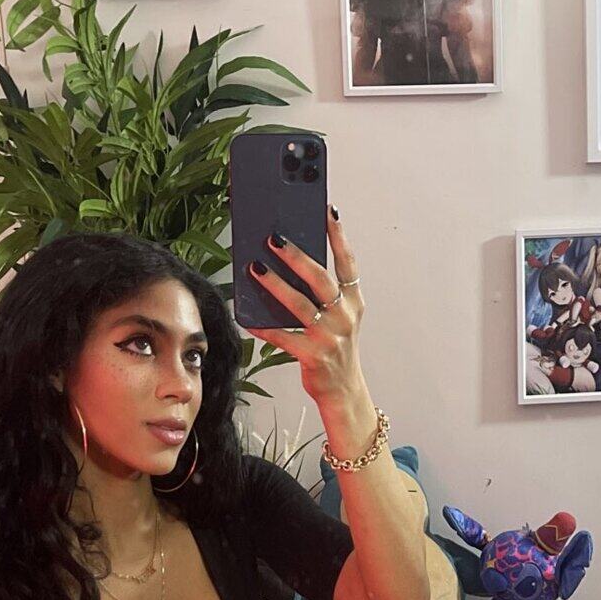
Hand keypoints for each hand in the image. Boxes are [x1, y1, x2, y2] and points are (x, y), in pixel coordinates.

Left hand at [243, 208, 363, 405]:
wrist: (343, 389)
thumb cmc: (334, 345)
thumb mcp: (338, 316)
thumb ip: (321, 292)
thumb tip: (289, 261)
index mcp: (354, 301)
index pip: (347, 262)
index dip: (338, 235)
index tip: (327, 210)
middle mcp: (345, 316)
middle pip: (321, 279)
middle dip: (297, 257)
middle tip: (274, 238)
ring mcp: (330, 337)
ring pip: (300, 305)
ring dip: (276, 285)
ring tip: (255, 268)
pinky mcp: (314, 356)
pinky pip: (283, 337)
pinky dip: (264, 327)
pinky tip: (247, 316)